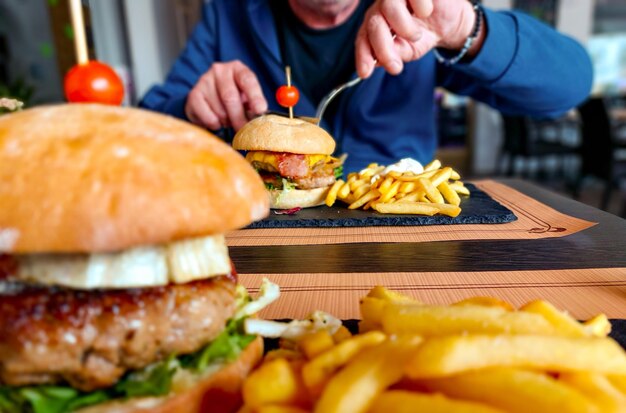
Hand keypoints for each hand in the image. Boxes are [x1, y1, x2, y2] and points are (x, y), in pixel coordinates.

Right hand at [185, 60, 267, 130]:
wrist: (208, 101)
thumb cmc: (233, 100)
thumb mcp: (246, 98)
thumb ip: (253, 105)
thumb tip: (259, 116)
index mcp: (238, 68)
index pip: (247, 80)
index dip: (255, 96)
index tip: (260, 110)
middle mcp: (220, 70)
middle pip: (230, 97)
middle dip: (239, 117)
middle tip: (244, 130)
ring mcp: (204, 80)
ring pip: (219, 110)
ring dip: (226, 121)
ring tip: (228, 121)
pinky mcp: (193, 95)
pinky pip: (208, 116)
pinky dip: (215, 124)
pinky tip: (217, 121)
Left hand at [355, 0, 483, 77]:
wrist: (450, 23)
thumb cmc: (424, 35)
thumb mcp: (408, 51)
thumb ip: (394, 54)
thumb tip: (379, 60)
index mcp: (376, 25)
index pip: (363, 38)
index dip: (362, 55)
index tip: (365, 73)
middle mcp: (382, 7)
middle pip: (373, 24)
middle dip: (383, 49)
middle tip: (396, 67)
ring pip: (388, 7)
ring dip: (404, 27)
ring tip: (416, 35)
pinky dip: (420, 7)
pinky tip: (426, 12)